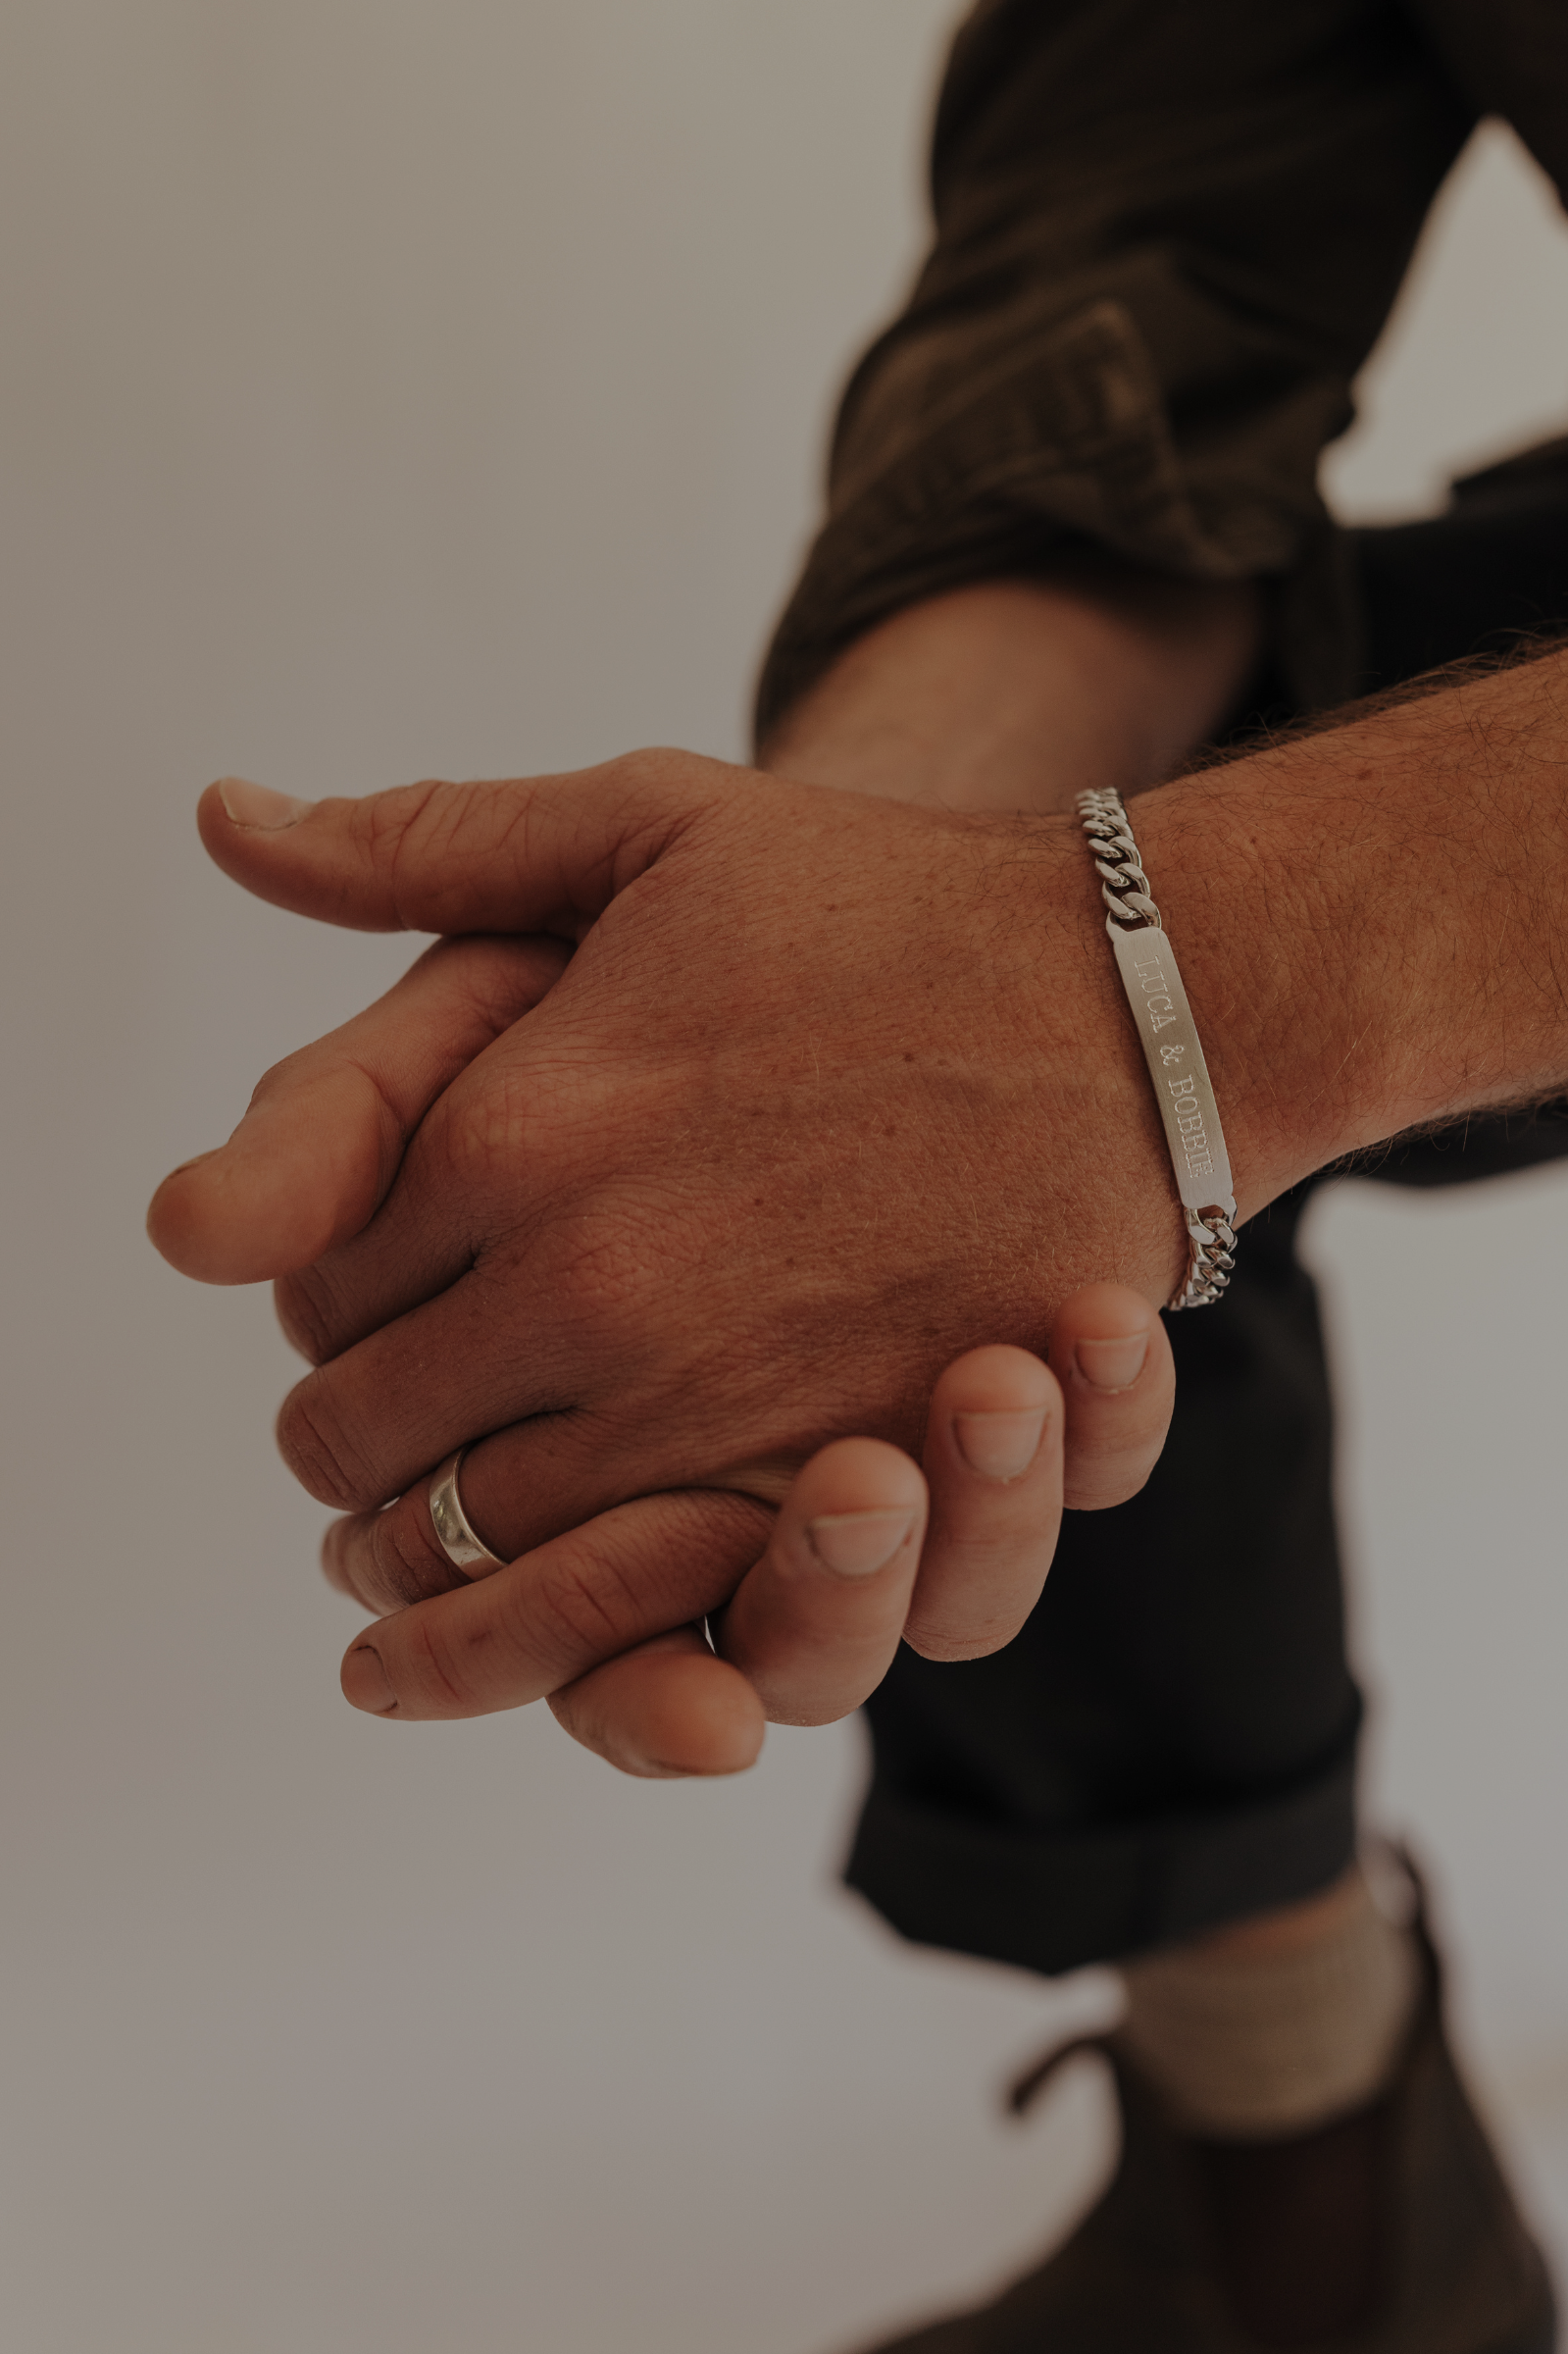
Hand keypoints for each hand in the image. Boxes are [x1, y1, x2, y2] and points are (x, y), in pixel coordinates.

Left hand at [149, 772, 1177, 1760]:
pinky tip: (581, 1573)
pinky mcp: (827, 1485)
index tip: (357, 1303)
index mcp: (510, 1129)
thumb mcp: (644, 824)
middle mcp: (585, 1285)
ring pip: (473, 1557)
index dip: (316, 1306)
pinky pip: (640, 1614)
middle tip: (384, 1431)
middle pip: (361, 1448)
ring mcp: (706, 1404)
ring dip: (443, 1557)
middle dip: (355, 1448)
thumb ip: (421, 845)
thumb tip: (220, 812)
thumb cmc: (881, 909)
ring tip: (462, 1519)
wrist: (1129, 1006)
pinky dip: (579, 1623)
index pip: (311, 1288)